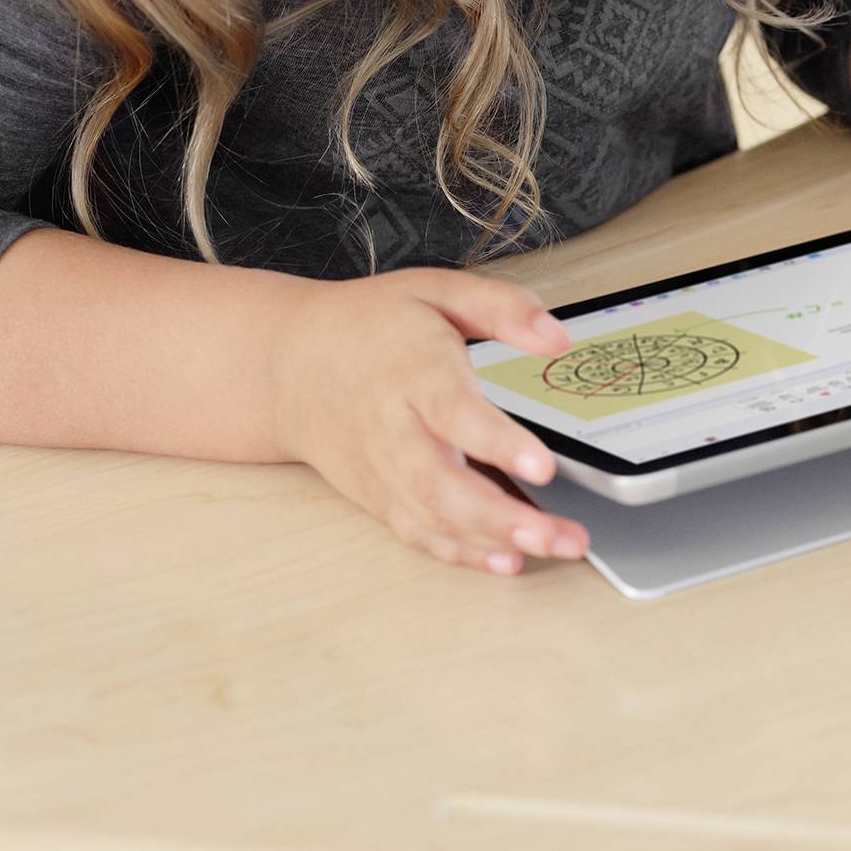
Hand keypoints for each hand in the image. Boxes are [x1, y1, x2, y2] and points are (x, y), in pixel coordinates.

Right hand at [269, 269, 590, 575]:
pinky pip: (418, 532)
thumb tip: (556, 336)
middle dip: (503, 518)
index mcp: (412, 371)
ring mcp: (383, 470)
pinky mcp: (378, 495)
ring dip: (494, 541)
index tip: (541, 465)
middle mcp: (394, 429)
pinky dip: (460, 552)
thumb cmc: (368, 327)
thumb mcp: (434, 291)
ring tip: (551, 548)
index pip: (454, 412)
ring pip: (433, 517)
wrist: (290, 365)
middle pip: (442, 484)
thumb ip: (500, 308)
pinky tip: (504, 560)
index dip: (497, 443)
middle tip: (560, 534)